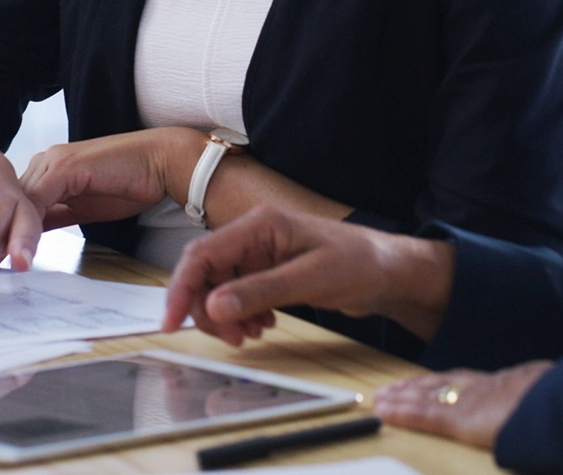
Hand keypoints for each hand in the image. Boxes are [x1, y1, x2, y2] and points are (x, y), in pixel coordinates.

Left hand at [19, 128, 204, 228]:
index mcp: (48, 168)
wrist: (160, 163)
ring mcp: (54, 162)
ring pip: (19, 202)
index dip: (4, 230)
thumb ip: (57, 216)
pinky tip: (23, 248)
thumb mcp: (84, 208)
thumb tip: (32, 236)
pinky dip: (28, 225)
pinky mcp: (65, 167)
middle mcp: (46, 161)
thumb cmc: (129, 184)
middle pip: (11, 202)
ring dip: (9, 231)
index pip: (16, 202)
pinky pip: (38, 200)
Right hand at [162, 205, 454, 343]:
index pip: (202, 254)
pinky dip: (241, 314)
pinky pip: (238, 294)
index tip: (171, 323)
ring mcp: (260, 254)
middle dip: (207, 308)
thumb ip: (261, 291)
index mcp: (259, 223)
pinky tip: (261, 326)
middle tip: (230, 339)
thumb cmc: (360, 263)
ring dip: (225, 315)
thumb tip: (214, 307)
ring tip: (251, 335)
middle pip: (205, 272)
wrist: (391, 271)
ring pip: (219, 287)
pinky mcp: (269, 272)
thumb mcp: (311, 278)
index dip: (182, 288)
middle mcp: (254, 235)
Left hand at [373, 361, 552, 450]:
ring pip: (425, 397)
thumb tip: (547, 404)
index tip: (421, 382)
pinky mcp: (460, 420)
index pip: (462, 381)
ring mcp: (468, 402)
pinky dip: (402, 414)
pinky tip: (385, 412)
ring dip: (400, 398)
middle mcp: (480, 388)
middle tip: (388, 389)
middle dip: (411, 387)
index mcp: (502, 384)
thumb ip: (537, 401)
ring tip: (380, 399)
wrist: (562, 405)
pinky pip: (425, 417)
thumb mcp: (549, 397)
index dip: (438, 381)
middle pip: (438, 384)